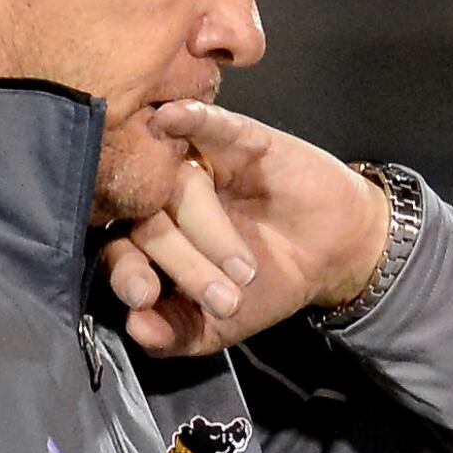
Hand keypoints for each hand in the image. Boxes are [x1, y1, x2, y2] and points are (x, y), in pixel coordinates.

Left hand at [104, 101, 391, 355]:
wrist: (333, 256)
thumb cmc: (268, 286)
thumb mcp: (220, 326)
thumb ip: (176, 334)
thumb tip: (136, 330)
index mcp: (152, 242)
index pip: (120, 252)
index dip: (127, 273)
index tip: (145, 296)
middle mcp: (164, 200)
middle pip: (150, 221)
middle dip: (184, 264)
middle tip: (222, 297)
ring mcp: (198, 166)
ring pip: (180, 185)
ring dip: (206, 227)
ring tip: (243, 268)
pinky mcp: (237, 140)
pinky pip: (208, 124)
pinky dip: (190, 119)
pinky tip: (170, 118)